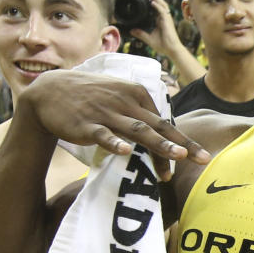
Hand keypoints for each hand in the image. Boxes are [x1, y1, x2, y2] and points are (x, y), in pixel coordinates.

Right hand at [20, 68, 210, 177]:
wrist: (50, 91)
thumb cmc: (91, 97)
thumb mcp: (120, 96)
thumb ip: (141, 113)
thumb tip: (165, 132)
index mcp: (137, 95)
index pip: (163, 123)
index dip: (179, 144)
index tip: (195, 161)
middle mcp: (125, 102)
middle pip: (159, 127)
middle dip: (182, 144)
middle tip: (203, 159)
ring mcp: (106, 113)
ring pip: (137, 131)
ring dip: (158, 144)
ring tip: (177, 157)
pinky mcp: (87, 124)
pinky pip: (103, 135)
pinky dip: (114, 142)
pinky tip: (125, 151)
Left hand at [130, 0, 179, 55]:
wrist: (171, 50)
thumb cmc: (163, 45)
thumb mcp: (148, 39)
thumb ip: (140, 34)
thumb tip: (132, 31)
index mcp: (160, 20)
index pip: (156, 8)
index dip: (152, 1)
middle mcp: (164, 18)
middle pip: (160, 3)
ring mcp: (166, 19)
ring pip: (162, 4)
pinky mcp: (167, 21)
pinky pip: (162, 10)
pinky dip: (157, 5)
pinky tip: (152, 2)